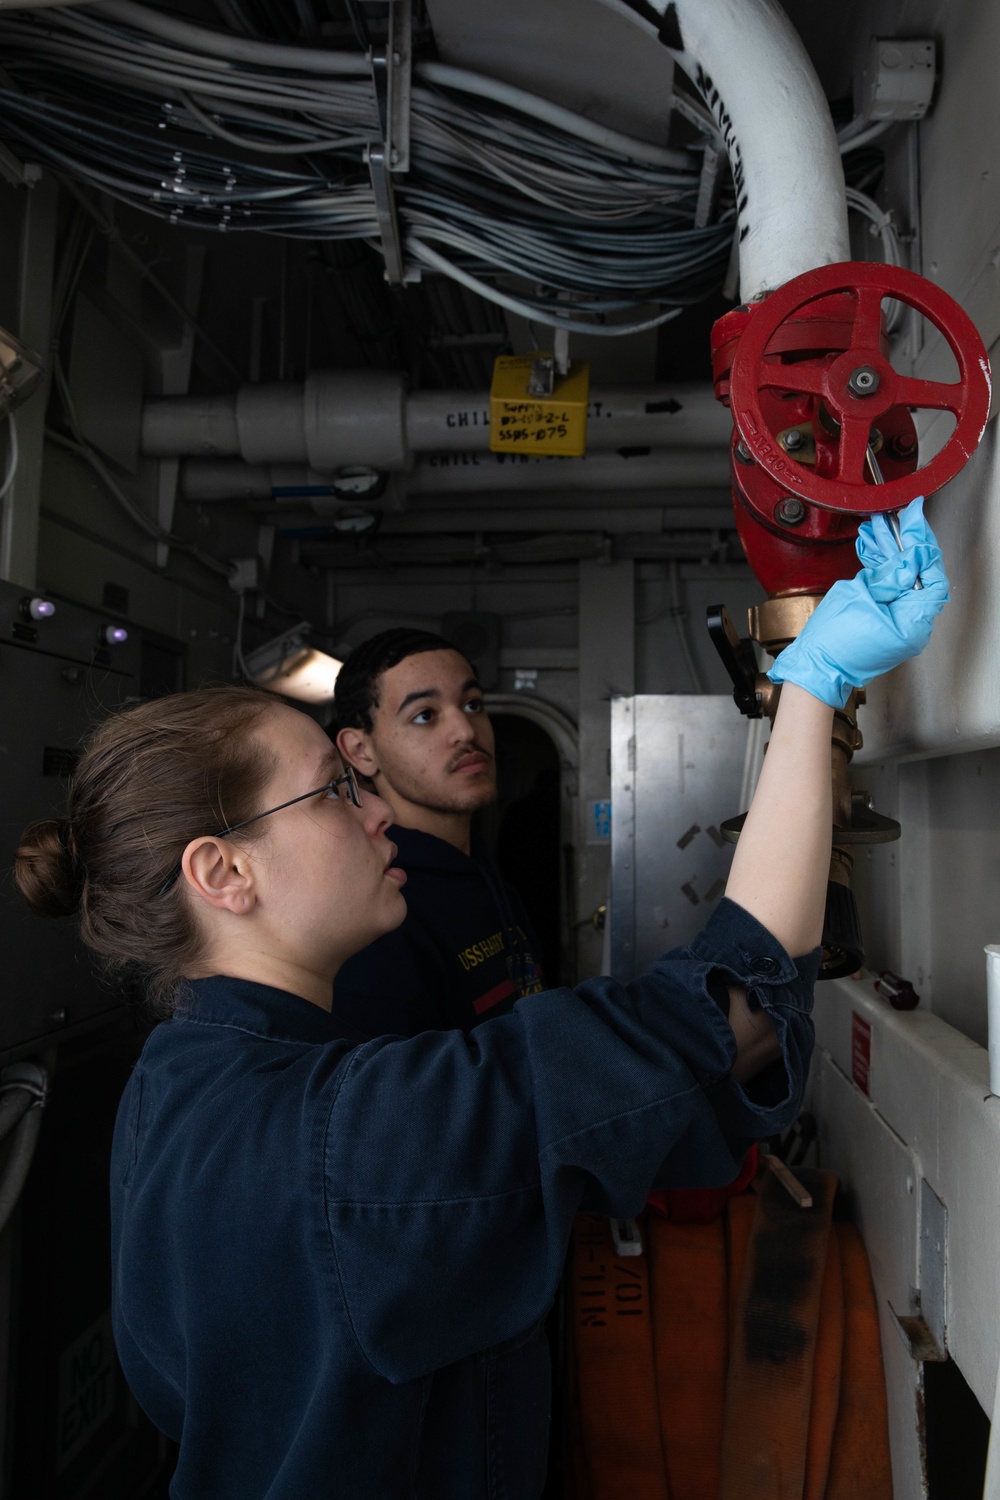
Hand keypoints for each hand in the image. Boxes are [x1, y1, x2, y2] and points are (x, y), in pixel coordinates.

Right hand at [766, 497, 948, 709]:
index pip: (931, 574)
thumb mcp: (859, 594)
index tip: (914, 522)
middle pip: (921, 578)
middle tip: (900, 520)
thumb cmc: (831, 641)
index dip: (923, 545)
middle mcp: (914, 628)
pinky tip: (875, 553)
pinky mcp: (889, 627)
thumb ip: (890, 573)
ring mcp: (902, 629)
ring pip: (905, 584)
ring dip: (893, 557)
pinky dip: (885, 574)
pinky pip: (894, 595)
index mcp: (913, 622)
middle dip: (907, 546)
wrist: (814, 668)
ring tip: (879, 531)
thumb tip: (910, 555)